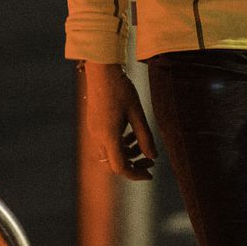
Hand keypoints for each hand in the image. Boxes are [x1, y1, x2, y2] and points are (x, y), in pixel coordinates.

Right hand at [77, 61, 157, 180]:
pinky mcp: (94, 124)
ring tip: (142, 145)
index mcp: (109, 136)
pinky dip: (119, 144)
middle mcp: (98, 137)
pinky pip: (106, 143)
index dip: (136, 174)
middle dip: (133, 165)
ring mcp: (94, 131)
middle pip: (113, 164)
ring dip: (127, 154)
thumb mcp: (137, 112)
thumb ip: (145, 136)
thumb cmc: (121, 89)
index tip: (150, 173)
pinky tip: (131, 134)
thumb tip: (153, 157)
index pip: (120, 167)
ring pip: (110, 154)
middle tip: (150, 162)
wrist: (101, 71)